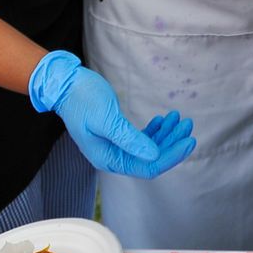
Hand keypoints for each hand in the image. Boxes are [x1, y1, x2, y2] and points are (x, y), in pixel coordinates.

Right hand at [29, 50, 196, 178]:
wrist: (64, 85)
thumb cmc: (82, 99)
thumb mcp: (107, 119)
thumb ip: (129, 139)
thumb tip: (153, 155)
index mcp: (108, 158)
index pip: (147, 166)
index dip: (171, 156)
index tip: (188, 141)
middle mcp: (112, 156)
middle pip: (150, 158)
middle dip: (172, 143)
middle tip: (187, 124)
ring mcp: (114, 145)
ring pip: (147, 147)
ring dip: (165, 135)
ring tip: (178, 118)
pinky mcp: (116, 134)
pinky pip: (140, 138)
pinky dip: (154, 130)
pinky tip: (163, 120)